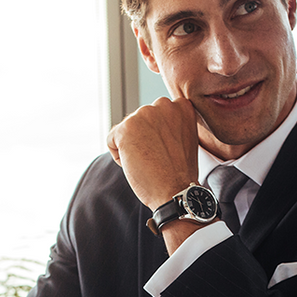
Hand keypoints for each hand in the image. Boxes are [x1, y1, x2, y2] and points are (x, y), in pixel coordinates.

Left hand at [107, 96, 199, 210]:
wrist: (176, 192)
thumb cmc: (180, 173)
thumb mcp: (184, 139)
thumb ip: (171, 124)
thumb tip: (151, 123)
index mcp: (181, 106)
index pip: (157, 115)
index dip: (160, 137)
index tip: (169, 151)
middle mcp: (164, 104)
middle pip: (141, 120)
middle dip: (145, 139)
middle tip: (159, 159)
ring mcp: (144, 114)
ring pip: (127, 130)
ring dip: (133, 147)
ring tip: (150, 162)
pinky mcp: (126, 128)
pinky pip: (112, 140)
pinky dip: (120, 156)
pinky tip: (138, 165)